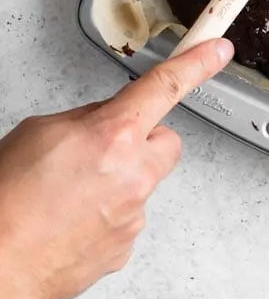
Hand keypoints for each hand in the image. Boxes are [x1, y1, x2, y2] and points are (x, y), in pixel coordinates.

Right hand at [0, 38, 231, 298]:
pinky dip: (106, 215)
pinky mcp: (125, 247)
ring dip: (118, 181)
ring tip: (70, 193)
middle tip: (104, 149)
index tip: (217, 50)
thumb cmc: (7, 202)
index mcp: (112, 135)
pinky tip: (71, 219)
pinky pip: (127, 217)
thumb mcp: (39, 132)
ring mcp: (132, 215)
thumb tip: (106, 119)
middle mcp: (133, 174)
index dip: (197, 63)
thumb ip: (86, 119)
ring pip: (143, 182)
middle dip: (143, 140)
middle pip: (166, 141)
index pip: (166, 86)